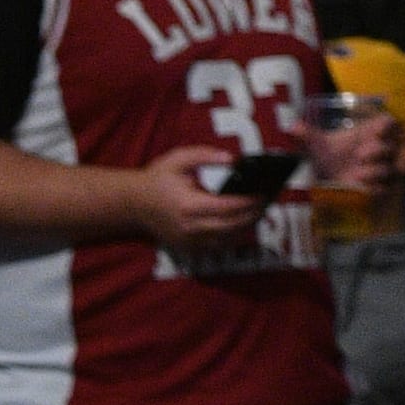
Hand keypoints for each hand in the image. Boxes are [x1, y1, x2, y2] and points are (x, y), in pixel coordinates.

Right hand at [130, 146, 264, 252]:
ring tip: (262, 212)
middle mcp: (191, 228)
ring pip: (228, 239)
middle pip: (232, 226)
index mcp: (189, 205)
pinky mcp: (190, 248)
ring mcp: (190, 241)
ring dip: (247, 227)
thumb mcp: (179, 158)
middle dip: (253, 214)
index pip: (228, 207)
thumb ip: (206, 156)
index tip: (264, 192)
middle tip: (269, 201)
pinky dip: (234, 236)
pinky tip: (245, 224)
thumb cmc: (158, 179)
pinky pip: (218, 245)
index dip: (249, 201)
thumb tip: (232, 161)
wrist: (134, 205)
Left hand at [296, 106, 396, 197]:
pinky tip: (361, 188)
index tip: (378, 129)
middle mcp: (377, 150)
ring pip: (389, 168)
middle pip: (389, 146)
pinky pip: (384, 188)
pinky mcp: (376, 187)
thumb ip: (308, 134)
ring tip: (357, 174)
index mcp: (367, 134)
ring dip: (374, 171)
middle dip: (378, 149)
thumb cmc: (328, 156)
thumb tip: (292, 127)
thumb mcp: (318, 145)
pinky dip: (375, 188)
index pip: (388, 123)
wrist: (327, 178)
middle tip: (360, 154)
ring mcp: (378, 168)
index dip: (386, 126)